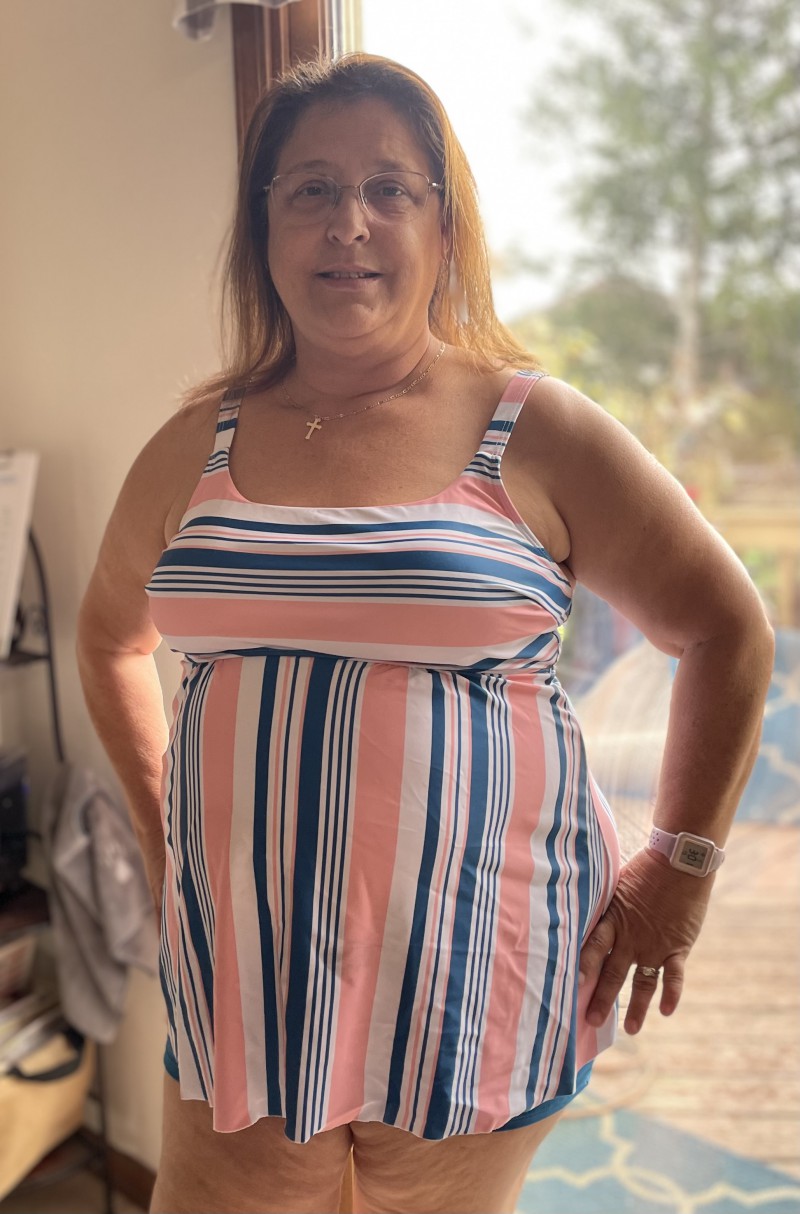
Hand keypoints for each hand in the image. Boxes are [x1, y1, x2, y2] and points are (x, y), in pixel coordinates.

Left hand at [579, 847, 713, 1034]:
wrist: (680, 861)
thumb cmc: (644, 867)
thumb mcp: (615, 882)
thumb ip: (602, 902)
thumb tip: (577, 905)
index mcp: (613, 919)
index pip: (592, 947)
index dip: (582, 967)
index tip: (570, 986)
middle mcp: (632, 936)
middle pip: (613, 972)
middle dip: (602, 997)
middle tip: (591, 1020)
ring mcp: (655, 944)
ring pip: (643, 982)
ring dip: (636, 1006)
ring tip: (630, 1030)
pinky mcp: (678, 946)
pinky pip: (674, 975)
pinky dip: (672, 994)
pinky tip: (667, 1012)